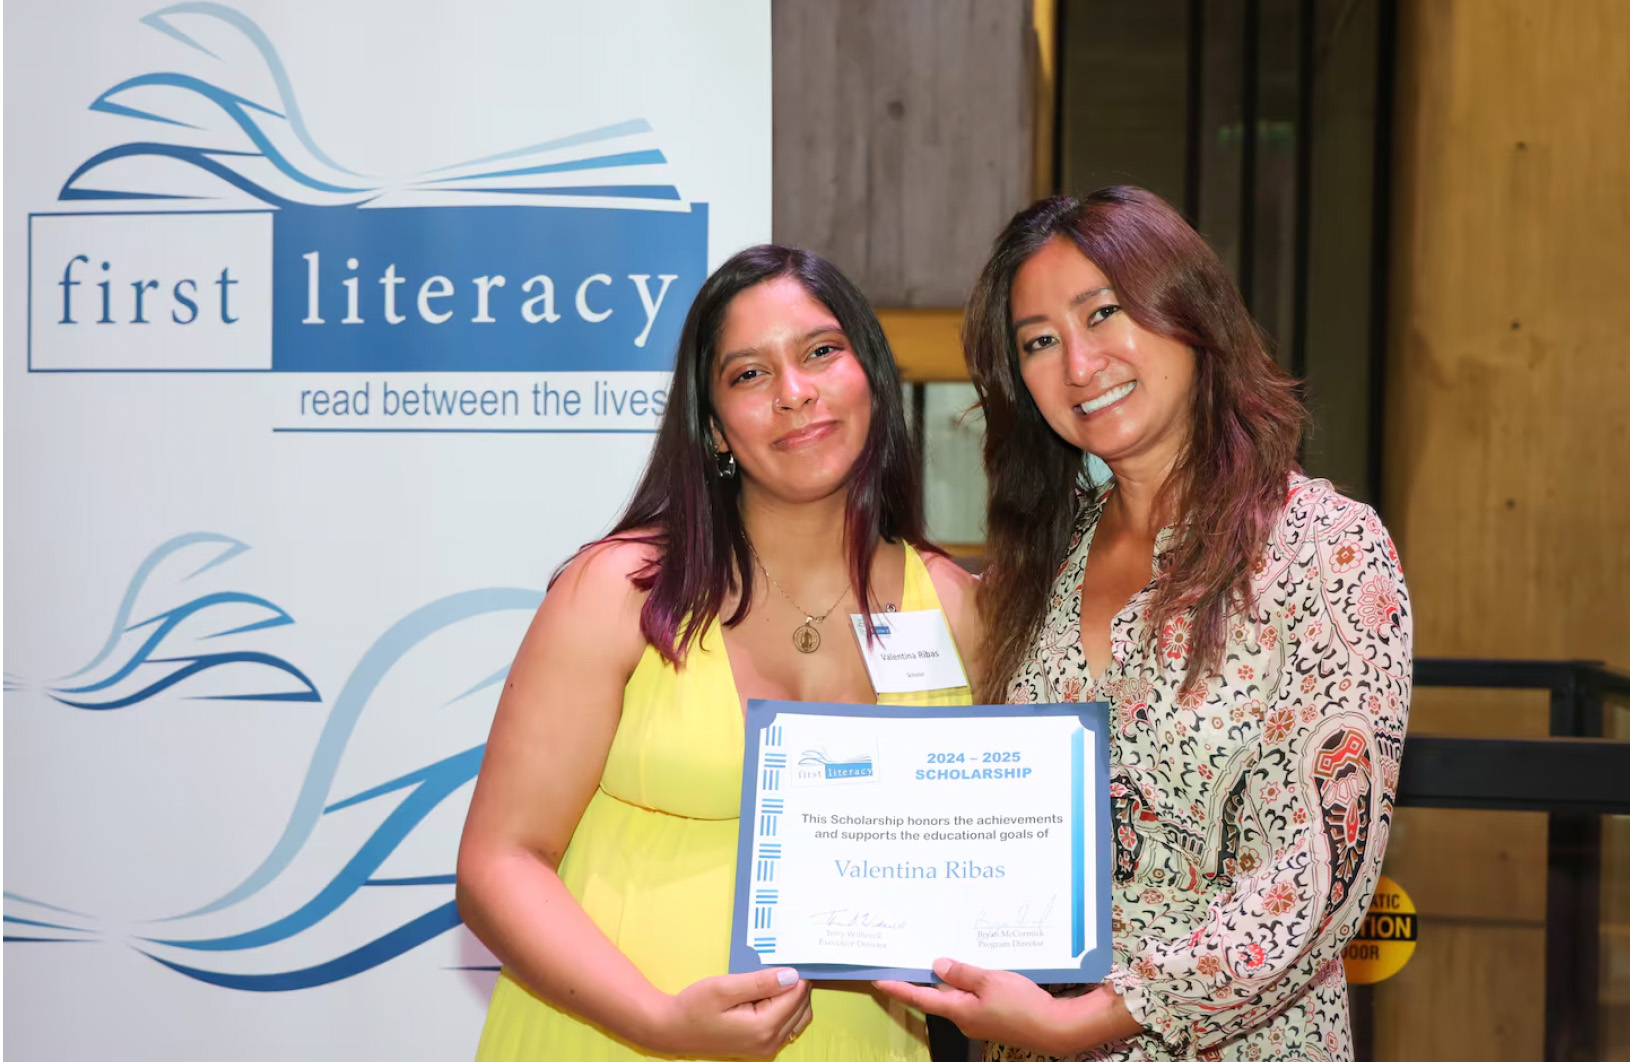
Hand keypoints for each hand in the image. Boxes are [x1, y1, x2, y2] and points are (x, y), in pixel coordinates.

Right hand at [648, 967, 811, 1058]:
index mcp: (762, 1028)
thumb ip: (760, 982)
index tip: (793, 955)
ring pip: (798, 1018)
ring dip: (793, 997)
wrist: (672, 1030)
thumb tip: (792, 976)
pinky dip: (786, 1009)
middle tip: (781, 963)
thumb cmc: (693, 1007)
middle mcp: (769, 1043)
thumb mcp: (724, 988)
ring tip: (773, 978)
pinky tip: (770, 994)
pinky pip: (787, 1026)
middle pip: (801, 1007)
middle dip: (797, 985)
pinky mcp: (761, 1048)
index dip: (797, 974)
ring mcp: (766, 1049)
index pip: (796, 996)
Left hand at [875, 958, 1076, 1055]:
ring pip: (957, 994)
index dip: (898, 988)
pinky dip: (968, 982)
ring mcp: (978, 1019)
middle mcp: (963, 1018)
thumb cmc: (1022, 1005)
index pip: (920, 998)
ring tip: (941, 954)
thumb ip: (962, 972)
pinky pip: (972, 996)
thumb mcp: (990, 981)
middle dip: (925, 977)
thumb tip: (937, 965)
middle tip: (910, 955)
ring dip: (950, 977)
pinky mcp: (992, 1016)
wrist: (1054, 1028)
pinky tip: (973, 967)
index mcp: (958, 1011)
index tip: (878, 979)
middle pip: (938, 995)